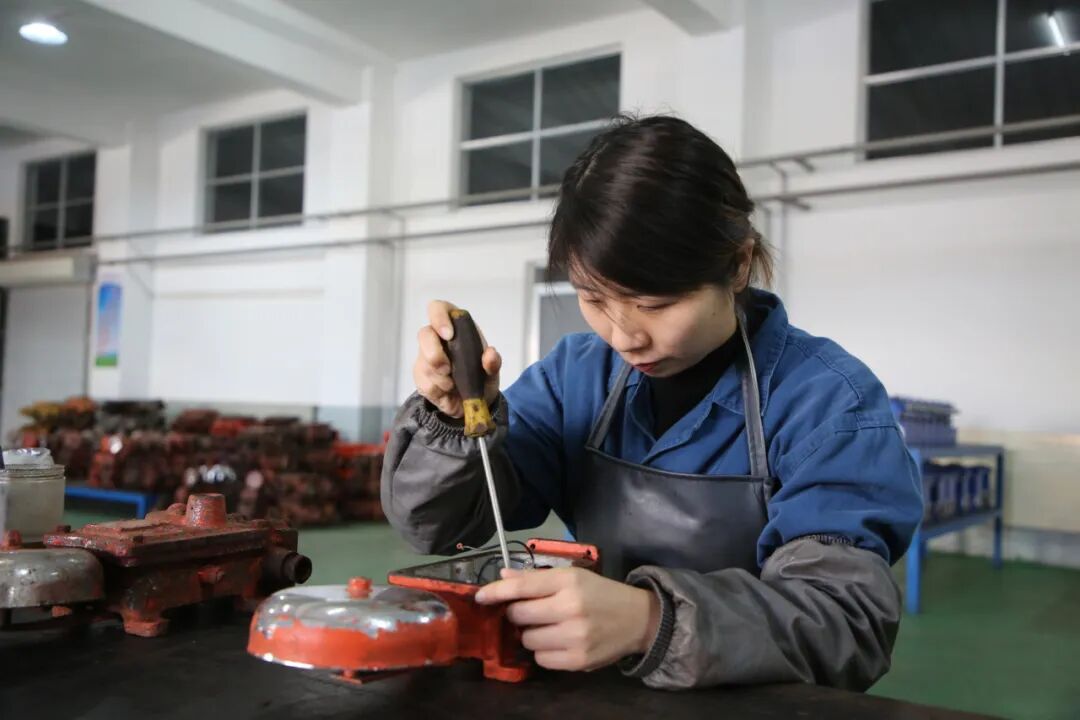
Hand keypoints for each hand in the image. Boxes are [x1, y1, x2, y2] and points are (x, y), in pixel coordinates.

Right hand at [414, 300, 501, 417]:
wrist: (472, 404)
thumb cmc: (481, 377)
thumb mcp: (492, 371)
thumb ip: (493, 362)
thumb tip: (490, 354)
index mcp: (456, 327)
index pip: (439, 309)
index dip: (439, 318)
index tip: (449, 335)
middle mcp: (437, 338)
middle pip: (424, 334)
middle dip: (434, 354)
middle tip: (447, 369)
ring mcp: (425, 356)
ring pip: (423, 362)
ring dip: (440, 378)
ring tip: (453, 385)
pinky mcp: (420, 375)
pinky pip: (423, 382)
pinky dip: (437, 390)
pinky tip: (446, 392)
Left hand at [474, 567, 660, 671]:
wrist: (637, 620)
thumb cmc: (601, 594)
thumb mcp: (573, 577)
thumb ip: (537, 578)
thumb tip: (503, 577)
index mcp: (569, 582)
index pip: (522, 586)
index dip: (495, 591)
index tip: (480, 596)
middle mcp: (571, 608)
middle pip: (519, 614)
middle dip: (518, 613)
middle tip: (531, 611)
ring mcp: (575, 637)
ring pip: (527, 639)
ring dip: (530, 634)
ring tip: (548, 627)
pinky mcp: (578, 661)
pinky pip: (541, 659)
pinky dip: (543, 651)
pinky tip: (558, 641)